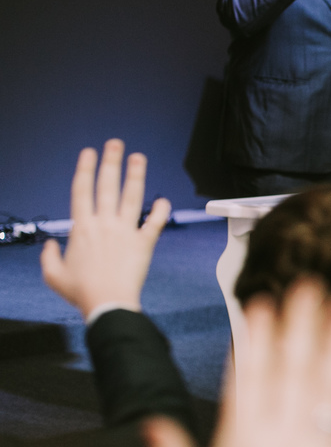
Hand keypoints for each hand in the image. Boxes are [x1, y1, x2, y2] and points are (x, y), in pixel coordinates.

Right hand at [41, 139, 170, 318]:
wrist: (108, 303)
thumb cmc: (82, 292)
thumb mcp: (53, 275)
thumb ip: (49, 257)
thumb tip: (50, 246)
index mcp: (82, 228)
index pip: (82, 190)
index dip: (85, 169)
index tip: (89, 153)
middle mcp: (104, 224)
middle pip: (107, 186)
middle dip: (111, 162)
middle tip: (115, 144)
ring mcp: (126, 232)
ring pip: (132, 197)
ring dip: (136, 175)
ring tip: (139, 157)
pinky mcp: (144, 244)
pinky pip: (155, 224)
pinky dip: (161, 211)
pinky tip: (164, 199)